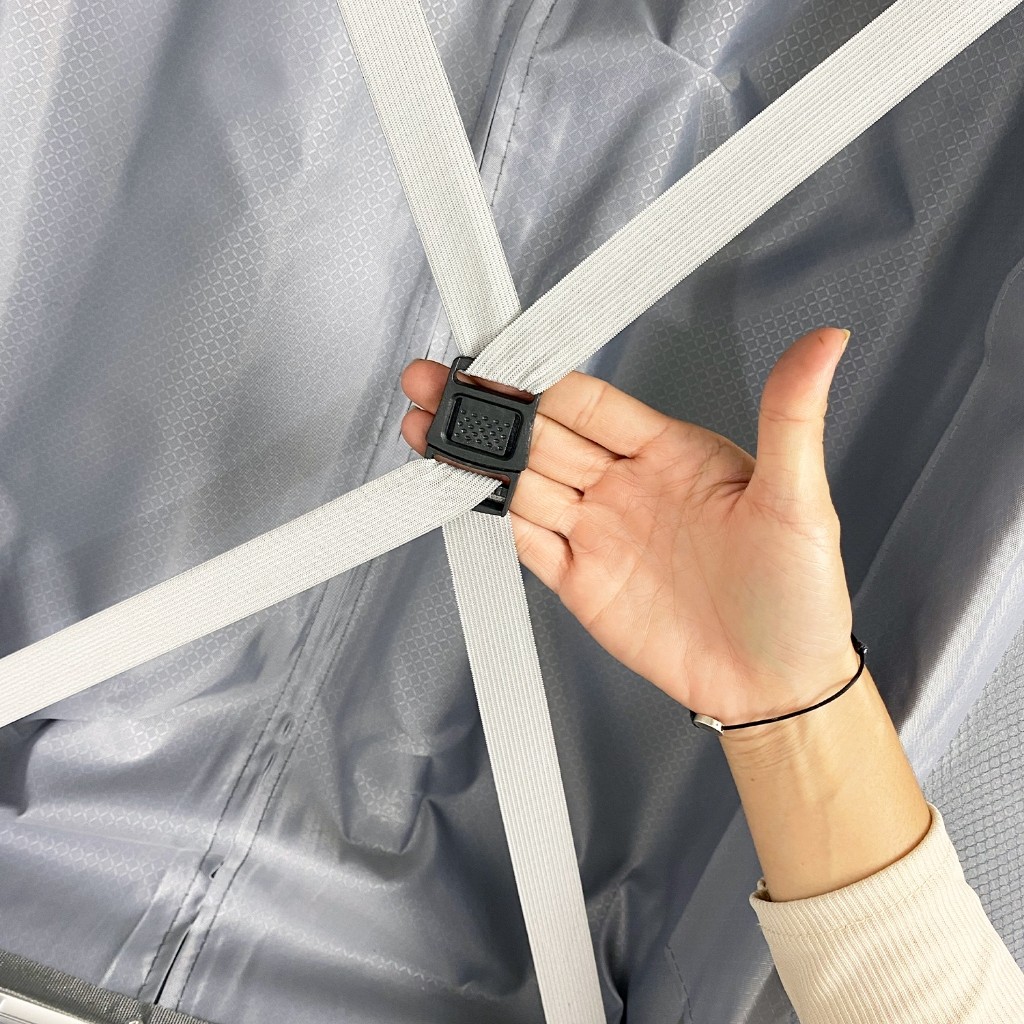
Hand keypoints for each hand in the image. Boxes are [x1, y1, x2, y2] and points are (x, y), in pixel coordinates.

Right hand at [400, 327, 857, 727]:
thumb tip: (825, 342)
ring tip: (427, 427)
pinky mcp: (581, 583)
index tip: (502, 357)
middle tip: (435, 384)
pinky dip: (493, 515)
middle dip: (489, 409)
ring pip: (525, 483)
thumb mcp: (802, 500)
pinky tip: (461, 489)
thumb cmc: (799, 596)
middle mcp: (628, 488)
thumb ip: (793, 416)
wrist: (775, 686)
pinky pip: (528, 541)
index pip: (593, 405)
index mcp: (672, 455)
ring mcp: (600, 534)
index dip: (544, 380)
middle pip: (544, 436)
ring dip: (477, 456)